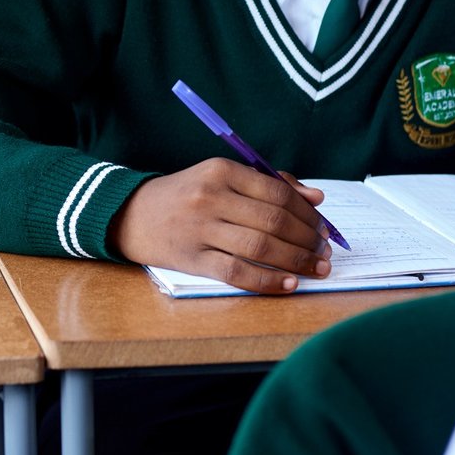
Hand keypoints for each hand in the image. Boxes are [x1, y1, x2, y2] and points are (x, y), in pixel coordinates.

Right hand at [110, 159, 332, 293]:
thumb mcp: (220, 177)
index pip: (277, 192)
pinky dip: (268, 281)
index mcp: (220, 170)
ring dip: (297, 261)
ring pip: (261, 246)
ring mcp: (199, 228)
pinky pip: (237, 273)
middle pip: (274, 220)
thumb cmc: (184, 196)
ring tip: (316, 269)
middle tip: (324, 252)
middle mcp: (210, 196)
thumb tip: (316, 198)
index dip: (308, 214)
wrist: (130, 214)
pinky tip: (289, 284)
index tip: (324, 229)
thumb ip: (268, 184)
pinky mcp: (191, 258)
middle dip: (308, 240)